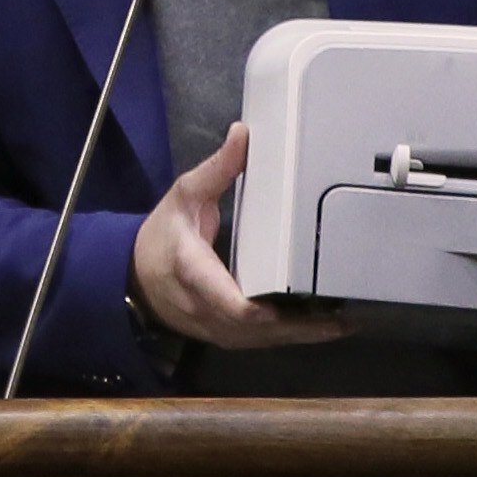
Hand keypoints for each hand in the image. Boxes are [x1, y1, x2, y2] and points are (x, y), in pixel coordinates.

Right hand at [130, 123, 350, 350]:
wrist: (132, 277)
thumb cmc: (162, 235)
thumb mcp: (184, 194)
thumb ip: (218, 169)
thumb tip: (243, 134)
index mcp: (194, 272)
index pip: (229, 301)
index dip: (261, 309)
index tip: (296, 302)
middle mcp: (206, 309)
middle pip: (258, 328)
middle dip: (300, 325)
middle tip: (344, 312)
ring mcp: (216, 330)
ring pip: (263, 342)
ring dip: (302, 335)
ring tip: (343, 322)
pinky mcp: (226, 337)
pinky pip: (262, 343)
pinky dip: (292, 337)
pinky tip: (322, 328)